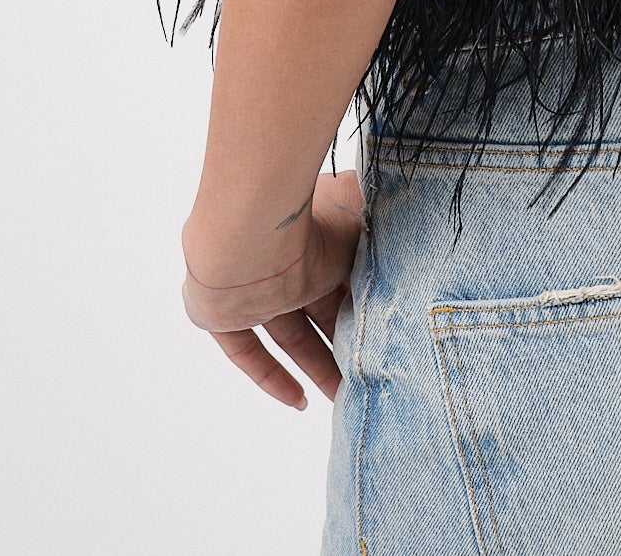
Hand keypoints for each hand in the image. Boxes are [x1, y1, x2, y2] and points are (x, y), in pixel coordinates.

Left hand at [181, 169, 366, 410]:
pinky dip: (271, 376)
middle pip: (318, 311)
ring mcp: (251, 292)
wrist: (249, 234)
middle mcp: (282, 265)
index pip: (343, 277)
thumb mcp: (361, 225)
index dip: (362, 304)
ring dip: (316, 366)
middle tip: (369, 372)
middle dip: (344, 342)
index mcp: (312, 238)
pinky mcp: (223, 316)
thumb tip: (397, 230)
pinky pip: (247, 352)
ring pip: (289, 336)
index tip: (384, 329)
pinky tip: (296, 399)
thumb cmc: (310, 220)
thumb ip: (376, 236)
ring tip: (343, 397)